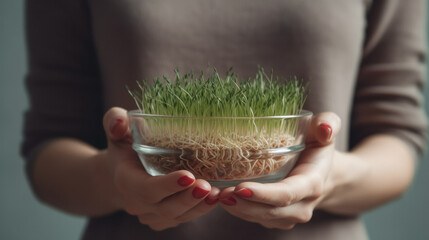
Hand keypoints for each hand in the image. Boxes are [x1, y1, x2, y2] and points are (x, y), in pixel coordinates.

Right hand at [102, 107, 219, 229]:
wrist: (121, 171)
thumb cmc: (124, 146)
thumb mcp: (118, 131)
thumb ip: (115, 120)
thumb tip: (119, 121)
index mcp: (126, 180)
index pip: (146, 189)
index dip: (167, 185)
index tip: (189, 176)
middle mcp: (136, 203)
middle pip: (165, 207)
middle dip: (188, 198)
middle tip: (208, 186)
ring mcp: (149, 214)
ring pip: (176, 216)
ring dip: (199, 207)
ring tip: (218, 193)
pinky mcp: (162, 219)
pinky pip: (182, 219)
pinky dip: (199, 210)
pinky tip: (215, 198)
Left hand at [218, 112, 340, 229]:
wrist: (325, 173)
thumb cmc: (318, 147)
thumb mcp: (323, 131)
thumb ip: (328, 123)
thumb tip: (325, 129)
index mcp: (312, 184)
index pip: (286, 194)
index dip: (263, 194)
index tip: (240, 188)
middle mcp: (302, 206)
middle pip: (270, 211)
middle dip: (243, 204)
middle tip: (219, 193)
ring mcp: (289, 216)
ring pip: (260, 218)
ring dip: (237, 210)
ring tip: (215, 196)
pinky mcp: (277, 219)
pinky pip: (256, 219)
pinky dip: (238, 210)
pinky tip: (221, 198)